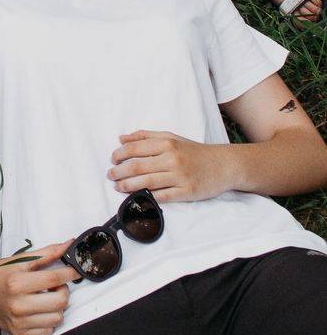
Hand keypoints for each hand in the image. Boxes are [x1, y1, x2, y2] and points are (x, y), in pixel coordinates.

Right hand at [0, 243, 77, 334]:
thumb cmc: (0, 272)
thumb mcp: (22, 259)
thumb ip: (48, 253)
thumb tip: (70, 244)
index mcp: (18, 283)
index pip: (55, 279)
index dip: (70, 273)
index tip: (75, 271)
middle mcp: (18, 305)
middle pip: (60, 302)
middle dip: (64, 291)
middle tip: (56, 285)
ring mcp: (18, 322)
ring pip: (57, 318)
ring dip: (57, 307)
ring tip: (46, 297)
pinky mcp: (18, 333)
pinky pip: (48, 331)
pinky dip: (48, 320)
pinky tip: (40, 310)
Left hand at [109, 130, 229, 201]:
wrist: (224, 165)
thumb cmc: (194, 151)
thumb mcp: (171, 137)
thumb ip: (145, 136)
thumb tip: (122, 138)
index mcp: (167, 143)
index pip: (135, 148)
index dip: (120, 154)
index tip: (113, 159)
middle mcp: (172, 159)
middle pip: (138, 166)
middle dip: (119, 172)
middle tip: (110, 175)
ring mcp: (180, 176)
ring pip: (146, 182)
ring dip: (127, 186)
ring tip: (117, 187)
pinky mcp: (186, 192)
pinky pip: (162, 196)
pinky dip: (147, 198)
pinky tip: (136, 198)